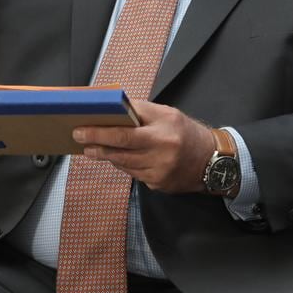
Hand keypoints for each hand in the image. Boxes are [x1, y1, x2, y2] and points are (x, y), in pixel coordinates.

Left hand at [73, 100, 216, 192]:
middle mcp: (161, 154)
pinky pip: (133, 174)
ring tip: (93, 148)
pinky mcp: (158, 185)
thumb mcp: (167, 114)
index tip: (81, 129)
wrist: (212, 160)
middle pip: (120, 152)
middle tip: (80, 140)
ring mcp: (159, 173)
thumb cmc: (187, 132)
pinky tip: (118, 157)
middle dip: (96, 145)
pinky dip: (124, 164)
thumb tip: (113, 108)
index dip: (99, 133)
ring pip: (124, 164)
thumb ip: (140, 111)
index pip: (124, 134)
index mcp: (163, 132)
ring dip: (107, 155)